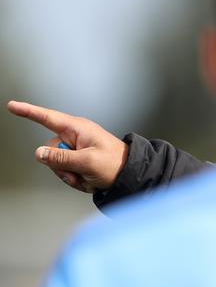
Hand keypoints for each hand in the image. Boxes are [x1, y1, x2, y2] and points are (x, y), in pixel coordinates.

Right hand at [6, 100, 128, 192]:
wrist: (131, 175)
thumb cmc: (116, 164)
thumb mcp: (87, 162)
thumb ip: (61, 158)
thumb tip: (39, 153)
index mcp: (78, 129)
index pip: (48, 118)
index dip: (29, 112)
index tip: (12, 105)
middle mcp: (75, 136)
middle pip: (50, 151)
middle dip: (62, 167)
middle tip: (81, 172)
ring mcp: (77, 148)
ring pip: (57, 165)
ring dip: (71, 176)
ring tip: (88, 176)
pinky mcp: (79, 160)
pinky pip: (66, 172)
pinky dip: (76, 180)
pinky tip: (90, 180)